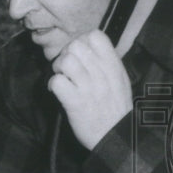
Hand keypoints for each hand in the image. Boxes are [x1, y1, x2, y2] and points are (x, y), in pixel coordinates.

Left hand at [47, 30, 132, 149]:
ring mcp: (88, 88)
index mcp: (113, 66)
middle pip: (75, 45)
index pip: (95, 35)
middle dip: (66, 54)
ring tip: (63, 79)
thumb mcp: (120, 80)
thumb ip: (107, 62)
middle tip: (67, 69)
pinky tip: (58, 92)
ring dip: (58, 68)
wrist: (116, 137)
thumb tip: (87, 48)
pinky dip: (53, 86)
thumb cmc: (116, 109)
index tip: (80, 55)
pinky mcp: (75, 102)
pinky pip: (57, 82)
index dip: (82, 41)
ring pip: (65, 60)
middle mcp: (101, 74)